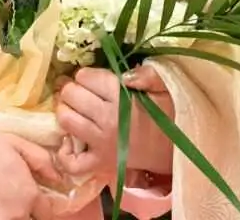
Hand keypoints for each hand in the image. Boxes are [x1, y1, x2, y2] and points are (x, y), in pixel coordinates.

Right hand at [0, 130, 60, 219]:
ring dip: (10, 216)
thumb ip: (40, 160)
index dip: (41, 207)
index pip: (47, 213)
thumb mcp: (12, 143)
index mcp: (28, 194)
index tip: (32, 202)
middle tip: (13, 203)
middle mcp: (17, 214)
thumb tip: (57, 178)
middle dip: (26, 214)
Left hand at [55, 65, 174, 178]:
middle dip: (72, 89)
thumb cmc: (167, 115)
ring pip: (65, 119)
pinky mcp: (100, 163)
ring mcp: (102, 143)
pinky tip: (69, 140)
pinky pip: (72, 162)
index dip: (86, 75)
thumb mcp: (164, 88)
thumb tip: (126, 74)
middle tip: (81, 93)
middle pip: (71, 95)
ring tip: (74, 110)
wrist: (174, 150)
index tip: (92, 80)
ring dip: (65, 111)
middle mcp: (109, 119)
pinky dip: (64, 152)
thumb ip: (149, 75)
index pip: (86, 77)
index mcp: (122, 97)